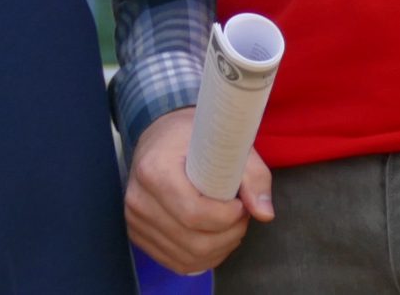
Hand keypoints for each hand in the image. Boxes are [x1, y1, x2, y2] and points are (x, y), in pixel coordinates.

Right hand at [123, 106, 273, 273]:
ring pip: (189, 257)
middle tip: (241, 215)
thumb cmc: (193, 137)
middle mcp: (138, 198)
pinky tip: (215, 237)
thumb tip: (264, 213)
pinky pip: (178, 262)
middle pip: (193, 241)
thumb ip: (253, 177)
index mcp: (154, 170)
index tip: (240, 203)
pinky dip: (204, 257)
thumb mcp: (227, 143)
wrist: (160, 137)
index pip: (194, 214)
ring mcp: (135, 220)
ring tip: (229, 224)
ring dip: (220, 247)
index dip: (227, 217)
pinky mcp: (139, 235)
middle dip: (229, 234)